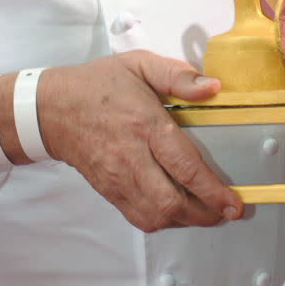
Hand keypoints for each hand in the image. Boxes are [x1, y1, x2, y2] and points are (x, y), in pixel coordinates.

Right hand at [36, 52, 243, 232]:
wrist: (51, 108)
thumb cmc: (98, 84)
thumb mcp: (140, 64)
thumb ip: (178, 75)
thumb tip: (212, 88)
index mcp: (145, 124)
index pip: (184, 165)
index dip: (212, 190)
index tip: (233, 202)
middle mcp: (131, 157)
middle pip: (171, 202)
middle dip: (205, 214)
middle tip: (226, 211)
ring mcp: (118, 178)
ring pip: (156, 216)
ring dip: (185, 221)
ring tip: (206, 213)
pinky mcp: (108, 190)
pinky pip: (138, 217)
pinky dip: (162, 221)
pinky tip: (176, 211)